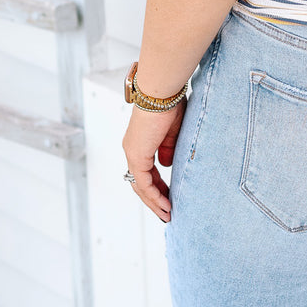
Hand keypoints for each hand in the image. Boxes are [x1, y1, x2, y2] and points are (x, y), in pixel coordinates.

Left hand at [122, 101, 185, 222]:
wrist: (161, 92)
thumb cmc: (169, 104)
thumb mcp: (173, 131)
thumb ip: (168, 149)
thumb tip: (166, 165)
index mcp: (140, 143)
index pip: (147, 172)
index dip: (158, 187)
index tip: (170, 197)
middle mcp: (133, 150)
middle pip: (141, 183)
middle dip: (155, 200)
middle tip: (167, 213)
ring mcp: (133, 153)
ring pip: (141, 186)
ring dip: (154, 202)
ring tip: (167, 215)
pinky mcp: (137, 155)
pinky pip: (144, 183)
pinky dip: (154, 196)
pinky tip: (166, 205)